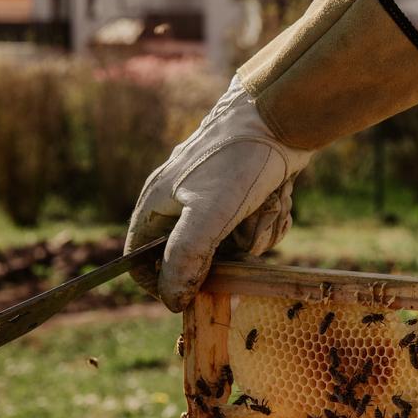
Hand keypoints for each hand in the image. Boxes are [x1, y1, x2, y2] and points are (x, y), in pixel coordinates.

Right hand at [125, 76, 311, 311]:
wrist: (280, 118)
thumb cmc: (237, 161)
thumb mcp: (208, 214)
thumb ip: (185, 257)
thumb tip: (171, 299)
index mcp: (156, 204)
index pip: (138, 259)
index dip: (159, 283)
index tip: (188, 298)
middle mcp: (180, 201)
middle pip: (195, 257)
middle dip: (226, 255)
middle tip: (243, 238)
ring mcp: (214, 198)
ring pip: (231, 245)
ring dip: (256, 233)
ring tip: (265, 205)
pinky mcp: (245, 195)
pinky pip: (255, 227)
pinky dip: (270, 219)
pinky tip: (278, 197)